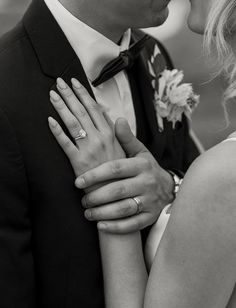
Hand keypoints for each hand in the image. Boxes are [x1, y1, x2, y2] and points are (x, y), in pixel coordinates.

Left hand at [48, 78, 124, 176]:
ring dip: (62, 107)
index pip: (94, 108)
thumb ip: (116, 130)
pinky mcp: (79, 162)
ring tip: (53, 95)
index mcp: (110, 134)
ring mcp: (89, 149)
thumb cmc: (121, 172)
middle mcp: (100, 138)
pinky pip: (66, 144)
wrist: (119, 194)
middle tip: (59, 82)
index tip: (75, 82)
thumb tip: (109, 114)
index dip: (84, 94)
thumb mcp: (125, 148)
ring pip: (73, 123)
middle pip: (82, 111)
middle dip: (70, 95)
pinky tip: (50, 121)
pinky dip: (57, 132)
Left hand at [75, 119, 173, 233]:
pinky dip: (115, 227)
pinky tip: (100, 226)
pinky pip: (132, 225)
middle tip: (82, 200)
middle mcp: (147, 183)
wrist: (168, 188)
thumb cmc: (147, 169)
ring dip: (103, 213)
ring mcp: (150, 201)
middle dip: (96, 196)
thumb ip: (126, 138)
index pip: (115, 168)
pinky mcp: (150, 217)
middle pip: (118, 190)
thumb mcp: (140, 152)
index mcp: (141, 165)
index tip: (78, 181)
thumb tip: (117, 119)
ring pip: (124, 209)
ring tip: (88, 213)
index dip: (95, 175)